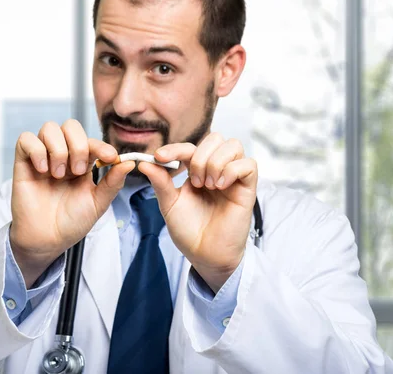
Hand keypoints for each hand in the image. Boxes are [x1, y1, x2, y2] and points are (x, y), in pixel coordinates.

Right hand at [10, 120, 134, 287]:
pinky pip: (26, 139)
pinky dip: (37, 150)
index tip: (110, 157)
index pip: (92, 141)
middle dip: (78, 145)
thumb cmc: (72, 222)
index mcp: (83, 162)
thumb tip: (130, 162)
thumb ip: (113, 182)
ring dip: (58, 149)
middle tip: (78, 171)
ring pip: (49, 128)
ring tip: (59, 174)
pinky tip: (43, 170)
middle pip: (70, 125)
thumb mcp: (98, 203)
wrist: (48, 239)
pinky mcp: (23, 162)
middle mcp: (63, 155)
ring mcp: (43, 157)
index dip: (101, 145)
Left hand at [138, 133, 256, 291]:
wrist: (204, 254)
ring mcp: (233, 177)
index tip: (159, 157)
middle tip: (194, 182)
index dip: (174, 148)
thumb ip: (160, 182)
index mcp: (197, 170)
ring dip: (215, 162)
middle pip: (216, 138)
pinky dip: (232, 170)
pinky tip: (221, 187)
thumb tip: (144, 163)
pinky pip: (248, 164)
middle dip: (200, 156)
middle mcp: (217, 169)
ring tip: (208, 186)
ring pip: (233, 145)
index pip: (190, 147)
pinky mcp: (247, 188)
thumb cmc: (189, 230)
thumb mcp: (169, 204)